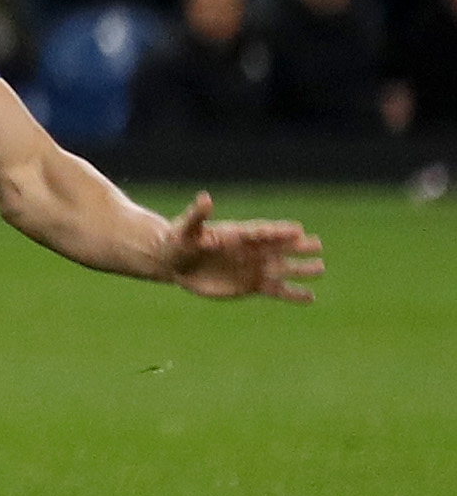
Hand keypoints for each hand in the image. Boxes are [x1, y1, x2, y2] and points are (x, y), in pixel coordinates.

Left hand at [157, 191, 322, 301]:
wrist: (175, 263)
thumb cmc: (179, 241)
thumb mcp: (186, 228)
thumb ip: (198, 215)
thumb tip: (205, 198)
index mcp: (238, 234)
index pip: (262, 232)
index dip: (278, 231)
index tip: (297, 230)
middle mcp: (252, 250)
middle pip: (279, 247)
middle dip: (297, 246)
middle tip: (317, 245)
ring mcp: (254, 267)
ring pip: (283, 269)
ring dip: (301, 269)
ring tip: (320, 268)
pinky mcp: (252, 285)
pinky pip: (277, 290)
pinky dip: (293, 294)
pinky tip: (311, 297)